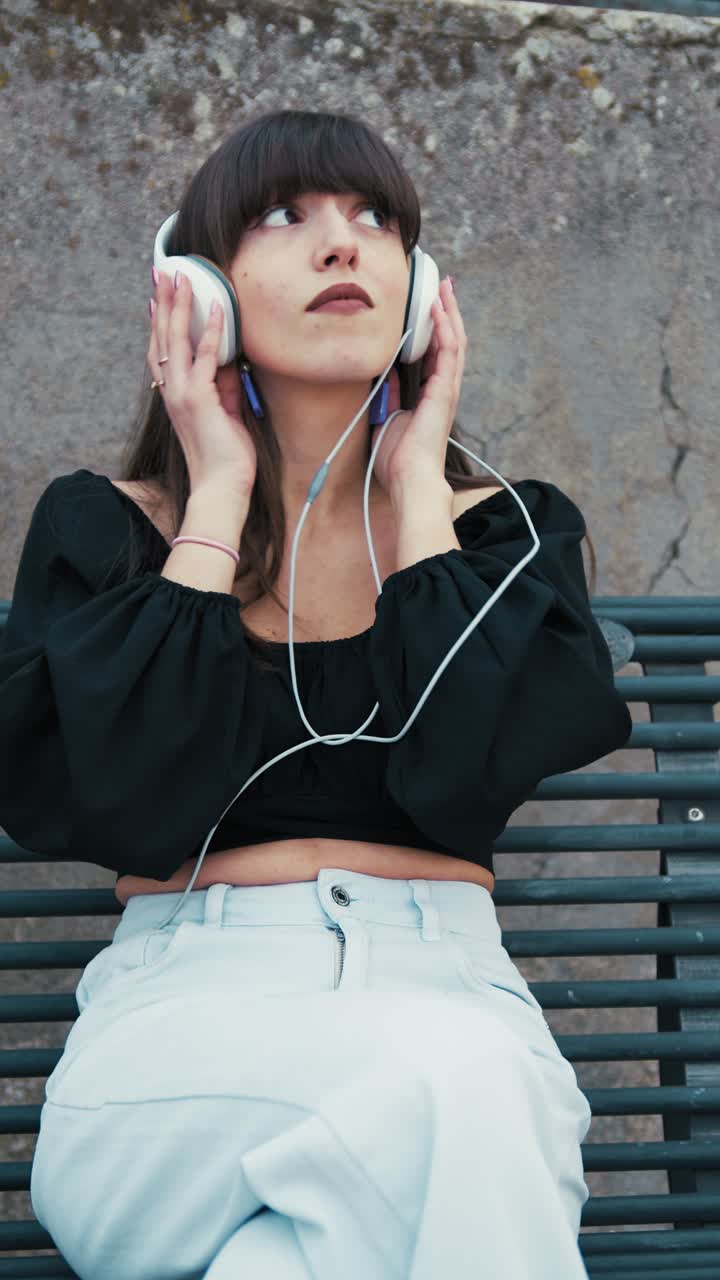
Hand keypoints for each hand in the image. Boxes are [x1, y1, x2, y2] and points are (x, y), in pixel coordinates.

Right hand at [148, 270, 257, 496]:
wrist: (222, 487)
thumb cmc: (225, 457)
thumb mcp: (226, 412)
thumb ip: (225, 385)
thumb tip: (231, 359)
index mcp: (174, 396)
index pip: (160, 351)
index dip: (157, 323)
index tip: (156, 298)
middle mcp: (172, 392)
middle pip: (162, 337)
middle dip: (163, 302)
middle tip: (163, 272)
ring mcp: (182, 394)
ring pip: (177, 340)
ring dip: (180, 305)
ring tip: (181, 277)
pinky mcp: (200, 398)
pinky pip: (206, 357)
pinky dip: (211, 331)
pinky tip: (217, 308)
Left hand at [370, 276, 466, 496]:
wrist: (409, 479)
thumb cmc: (397, 459)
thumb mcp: (385, 418)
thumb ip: (388, 394)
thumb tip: (384, 372)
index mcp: (430, 396)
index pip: (435, 353)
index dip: (434, 328)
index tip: (428, 306)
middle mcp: (443, 389)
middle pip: (450, 341)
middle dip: (447, 312)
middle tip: (442, 286)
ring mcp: (447, 390)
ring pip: (454, 341)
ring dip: (449, 312)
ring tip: (445, 287)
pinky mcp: (446, 391)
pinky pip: (449, 352)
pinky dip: (444, 327)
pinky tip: (439, 308)